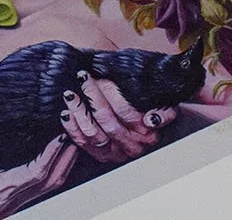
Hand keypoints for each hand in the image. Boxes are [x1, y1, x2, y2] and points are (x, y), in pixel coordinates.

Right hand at [0, 136, 77, 219]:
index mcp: (0, 189)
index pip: (34, 172)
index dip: (50, 155)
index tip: (60, 136)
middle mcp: (13, 196)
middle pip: (50, 179)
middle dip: (66, 156)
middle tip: (75, 133)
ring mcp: (16, 199)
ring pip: (50, 184)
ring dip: (64, 164)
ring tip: (73, 143)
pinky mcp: (15, 199)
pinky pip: (43, 186)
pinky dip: (55, 171)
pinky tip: (57, 160)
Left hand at [60, 68, 174, 163]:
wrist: (145, 124)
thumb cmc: (149, 108)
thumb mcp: (164, 107)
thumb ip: (163, 112)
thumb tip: (152, 120)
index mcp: (148, 133)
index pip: (126, 112)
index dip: (111, 94)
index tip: (101, 77)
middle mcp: (131, 146)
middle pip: (107, 121)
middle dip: (92, 97)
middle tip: (82, 78)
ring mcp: (115, 153)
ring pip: (93, 133)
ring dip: (79, 111)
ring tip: (71, 93)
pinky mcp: (100, 155)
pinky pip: (82, 143)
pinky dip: (72, 127)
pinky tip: (66, 112)